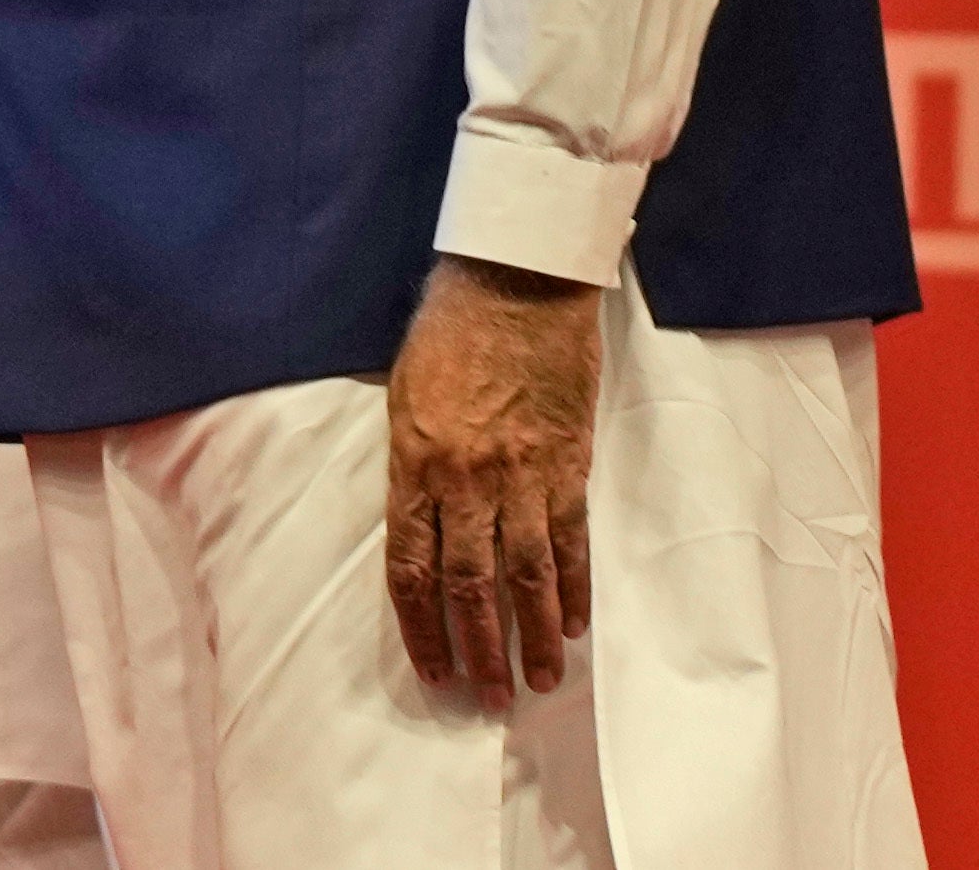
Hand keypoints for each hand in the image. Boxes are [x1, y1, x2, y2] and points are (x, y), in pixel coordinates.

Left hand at [383, 253, 601, 692]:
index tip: (433, 668)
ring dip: (534, 634)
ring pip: (524, 574)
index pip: (411, 565)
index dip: (421, 624)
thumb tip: (419, 521)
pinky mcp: (567, 464)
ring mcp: (519, 474)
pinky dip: (574, 587)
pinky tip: (575, 625)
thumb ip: (412, 463)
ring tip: (541, 682)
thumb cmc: (449, 329)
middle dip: (478, 648)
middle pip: (468, 584)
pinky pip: (571, 539)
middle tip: (488, 697)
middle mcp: (463, 478)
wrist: (515, 282)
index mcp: (412, 461)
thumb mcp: (403, 393)